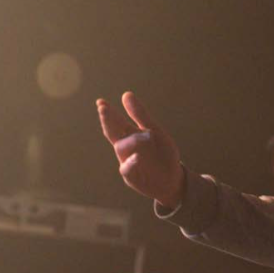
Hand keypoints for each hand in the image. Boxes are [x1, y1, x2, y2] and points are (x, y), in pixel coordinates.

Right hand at [96, 92, 184, 208]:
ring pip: (122, 148)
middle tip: (103, 108)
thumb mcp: (155, 131)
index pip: (116, 122)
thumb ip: (140, 114)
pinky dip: (131, 162)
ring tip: (148, 137)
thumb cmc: (162, 154)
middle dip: (108, 120)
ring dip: (133, 140)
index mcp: (130, 135)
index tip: (101, 102)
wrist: (172, 178)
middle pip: (113, 132)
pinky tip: (137, 156)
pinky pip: (127, 168)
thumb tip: (126, 94)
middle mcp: (125, 147)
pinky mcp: (131, 177)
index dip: (108, 112)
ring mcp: (126, 161)